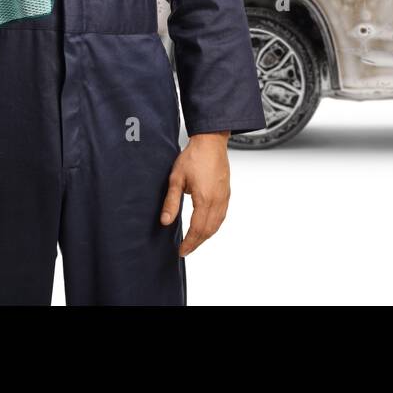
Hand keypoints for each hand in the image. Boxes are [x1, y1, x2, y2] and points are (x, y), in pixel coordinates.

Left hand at [161, 131, 232, 256]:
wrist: (211, 141)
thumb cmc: (193, 157)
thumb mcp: (176, 179)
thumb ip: (171, 202)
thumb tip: (165, 222)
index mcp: (205, 199)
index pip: (197, 229)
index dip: (189, 242)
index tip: (181, 251)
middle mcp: (218, 200)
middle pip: (209, 230)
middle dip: (197, 243)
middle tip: (186, 250)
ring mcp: (224, 197)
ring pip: (217, 224)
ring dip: (206, 236)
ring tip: (194, 242)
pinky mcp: (227, 192)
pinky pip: (222, 215)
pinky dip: (214, 226)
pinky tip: (207, 227)